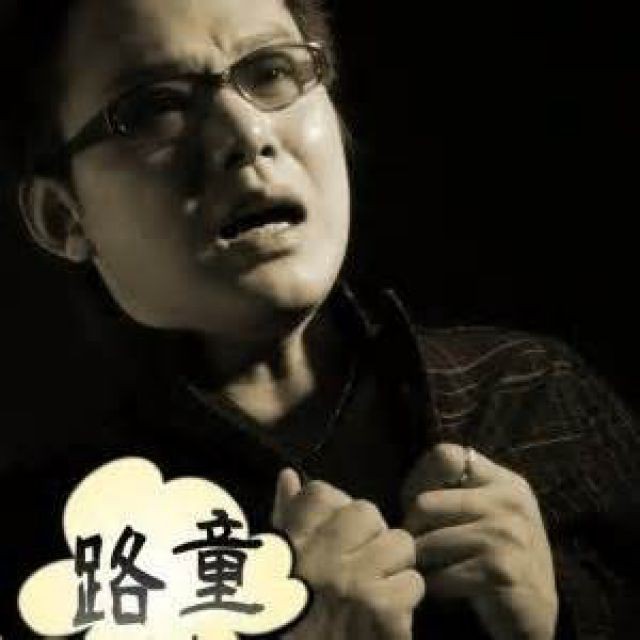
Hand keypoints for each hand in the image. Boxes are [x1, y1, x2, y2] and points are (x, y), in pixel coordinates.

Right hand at [273, 469, 424, 639]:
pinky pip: (413, 584)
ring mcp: (354, 582)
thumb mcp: (278, 565)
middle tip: (362, 564)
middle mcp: (321, 556)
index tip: (336, 538)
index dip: (336, 512)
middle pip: (367, 512)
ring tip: (376, 591)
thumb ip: (286, 516)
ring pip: (400, 544)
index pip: (321, 493)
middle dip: (370, 537)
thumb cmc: (285, 618)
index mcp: (292, 544)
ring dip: (393, 569)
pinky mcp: (383, 612)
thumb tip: (288, 473)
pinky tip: (386, 619)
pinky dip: (405, 604)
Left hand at [401, 444, 557, 639]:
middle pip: (425, 503)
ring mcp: (508, 534)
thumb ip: (457, 490)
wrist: (533, 614)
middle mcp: (510, 501)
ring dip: (420, 563)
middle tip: (417, 547)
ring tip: (429, 569)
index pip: (446, 455)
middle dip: (412, 530)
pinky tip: (443, 589)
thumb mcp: (486, 512)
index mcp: (505, 481)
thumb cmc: (495, 557)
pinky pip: (440, 575)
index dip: (420, 478)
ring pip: (427, 543)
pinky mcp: (501, 571)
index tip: (415, 503)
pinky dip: (433, 586)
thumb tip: (409, 489)